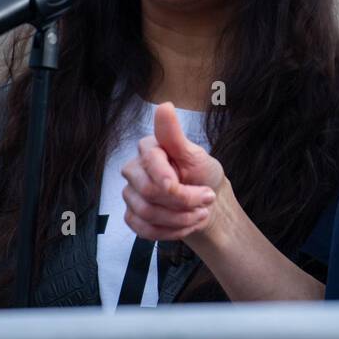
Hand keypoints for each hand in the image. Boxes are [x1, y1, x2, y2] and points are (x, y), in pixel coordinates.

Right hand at [121, 102, 223, 242]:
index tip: (201, 191)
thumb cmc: (203, 176)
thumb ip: (174, 135)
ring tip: (200, 214)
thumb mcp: (195, 155)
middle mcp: (135, 170)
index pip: (152, 167)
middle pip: (149, 193)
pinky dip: (170, 232)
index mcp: (149, 149)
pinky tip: (185, 225)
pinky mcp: (133, 215)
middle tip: (206, 200)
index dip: (174, 184)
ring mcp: (131, 194)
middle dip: (183, 202)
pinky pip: (143, 230)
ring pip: (147, 214)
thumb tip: (164, 106)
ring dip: (180, 219)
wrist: (208, 204)